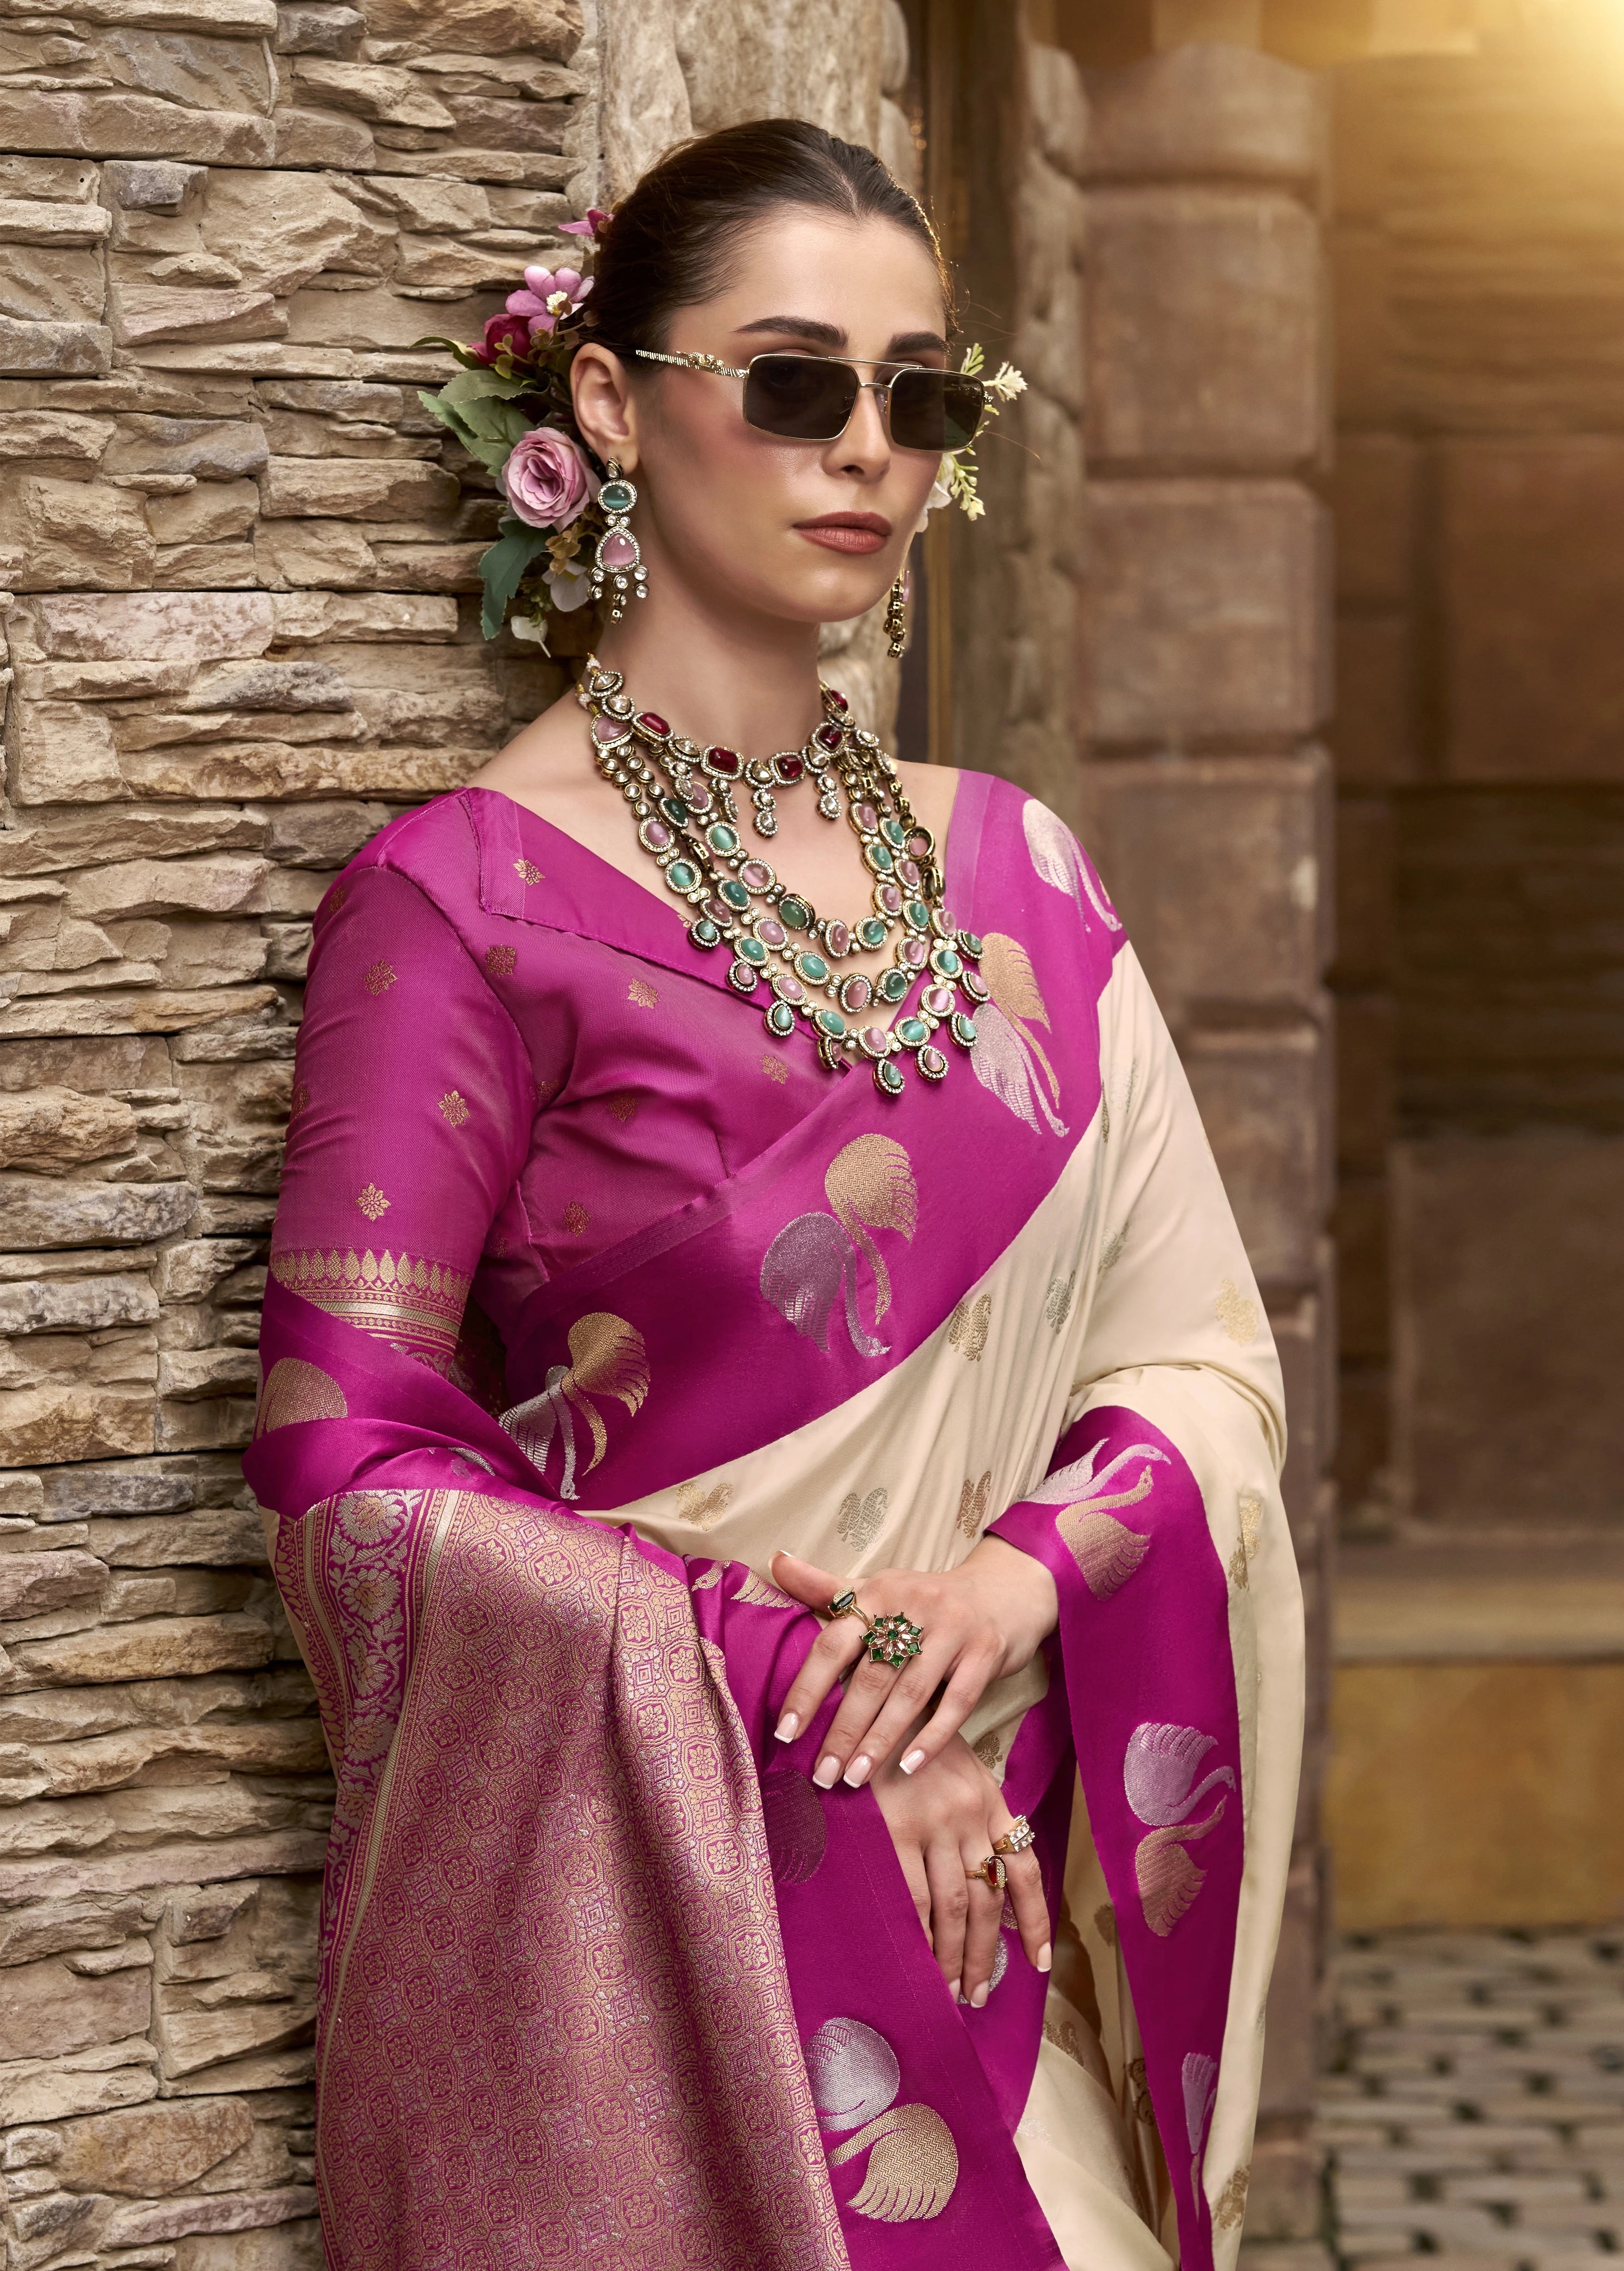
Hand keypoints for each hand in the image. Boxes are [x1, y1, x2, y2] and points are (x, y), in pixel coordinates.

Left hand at [769, 1535, 1057, 1788]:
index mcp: (879, 1592)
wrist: (1005, 1589)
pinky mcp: (986, 1651)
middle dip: (843, 1731)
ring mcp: (952, 1629)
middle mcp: (914, 1606)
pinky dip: (932, 1737)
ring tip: (854, 1778)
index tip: (786, 1733)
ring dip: (879, 1741)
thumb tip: (775, 1562)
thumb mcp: (879, 1589)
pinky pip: (957, 1702)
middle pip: (870, 1678)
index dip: (807, 1690)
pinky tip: (909, 1766)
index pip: (833, 1646)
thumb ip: (826, 1588)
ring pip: (909, 1695)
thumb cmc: (926, 1600)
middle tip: (822, 1774)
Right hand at [869, 1733, 1050, 2004]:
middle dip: (984, 1953)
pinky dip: (918, 1935)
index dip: (1035, 1920)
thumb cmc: (904, 1735)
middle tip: (979, 1994)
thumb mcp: (952, 1763)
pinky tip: (916, 1959)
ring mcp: (934, 1822)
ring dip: (953, 1955)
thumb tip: (983, 1870)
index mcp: (988, 1798)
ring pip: (953, 1907)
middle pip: (988, 1900)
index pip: (1023, 1868)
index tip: (1040, 1962)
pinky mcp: (895, 1830)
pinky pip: (912, 1898)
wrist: (866, 1698)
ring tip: (950, 1990)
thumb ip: (970, 1811)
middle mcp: (969, 1813)